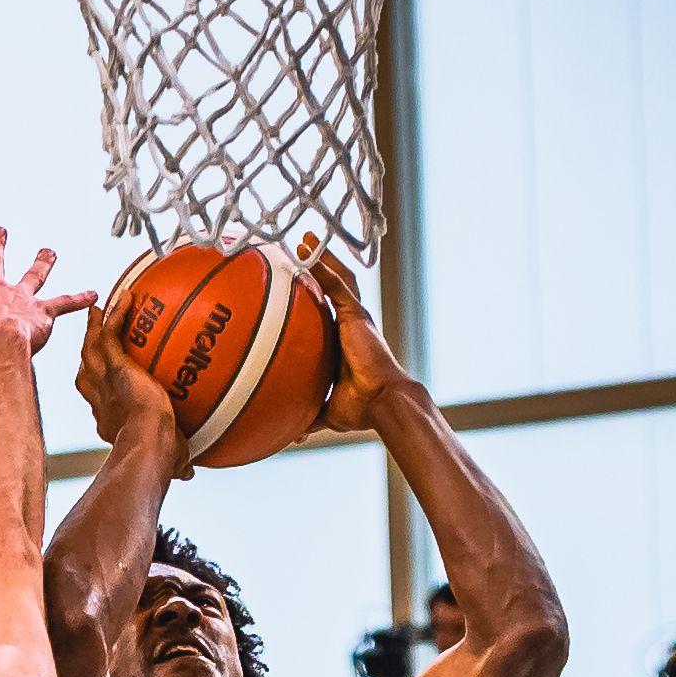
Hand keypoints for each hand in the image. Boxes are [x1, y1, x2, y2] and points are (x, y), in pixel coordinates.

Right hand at [74, 306, 189, 464]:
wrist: (147, 445)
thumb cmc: (157, 458)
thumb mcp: (168, 460)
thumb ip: (178, 462)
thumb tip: (190, 474)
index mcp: (109, 420)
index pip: (99, 401)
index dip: (99, 391)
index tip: (104, 382)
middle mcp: (101, 400)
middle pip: (86, 372)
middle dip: (87, 353)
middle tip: (91, 336)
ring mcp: (105, 381)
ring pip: (91, 349)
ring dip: (94, 328)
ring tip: (97, 311)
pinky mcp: (115, 367)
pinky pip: (111, 334)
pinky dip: (115, 315)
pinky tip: (125, 297)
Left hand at [299, 242, 404, 434]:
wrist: (382, 403)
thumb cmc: (361, 408)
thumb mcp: (326, 412)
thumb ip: (309, 415)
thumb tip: (293, 435)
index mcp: (345, 342)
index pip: (328, 313)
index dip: (316, 298)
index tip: (297, 287)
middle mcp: (352, 324)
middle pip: (335, 287)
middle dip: (319, 268)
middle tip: (299, 251)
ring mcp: (356, 317)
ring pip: (338, 278)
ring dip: (321, 258)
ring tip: (303, 241)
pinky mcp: (357, 315)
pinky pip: (337, 284)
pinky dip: (322, 267)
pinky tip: (306, 251)